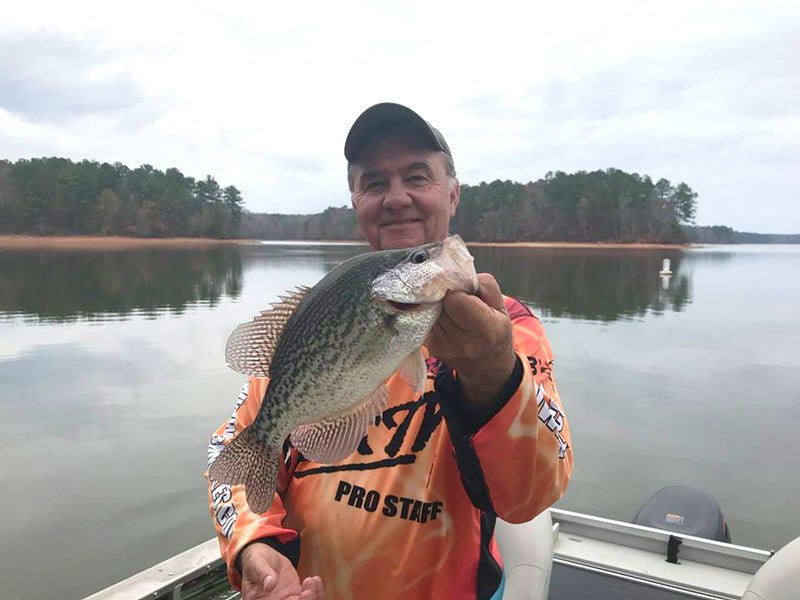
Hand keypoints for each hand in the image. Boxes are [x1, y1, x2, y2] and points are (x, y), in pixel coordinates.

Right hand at [240, 542, 323, 599]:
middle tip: (308, 590)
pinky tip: (315, 580)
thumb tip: (269, 584)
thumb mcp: (256, 564)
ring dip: (312, 597)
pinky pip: (309, 597)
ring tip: (311, 581)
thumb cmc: (255, 561)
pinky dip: (316, 592)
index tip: (301, 595)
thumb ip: (262, 574)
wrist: (264, 557)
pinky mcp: (296, 596)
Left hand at [426, 273, 515, 406]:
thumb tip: (458, 272)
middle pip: (440, 303)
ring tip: (453, 311)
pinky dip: (433, 315)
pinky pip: (425, 320)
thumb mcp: (501, 308)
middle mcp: (462, 342)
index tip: (463, 292)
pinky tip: (445, 320)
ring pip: (430, 310)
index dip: (457, 290)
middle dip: (446, 295)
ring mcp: (443, 347)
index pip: (455, 299)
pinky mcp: (431, 348)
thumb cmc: (496, 332)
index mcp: (486, 330)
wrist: (487, 368)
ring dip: (438, 305)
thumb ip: (484, 285)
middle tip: (457, 299)